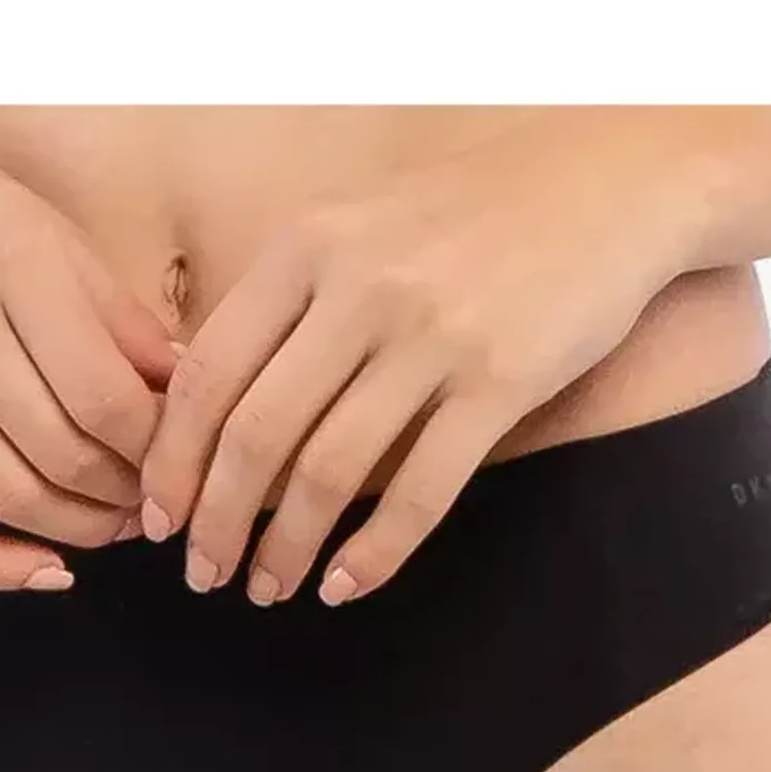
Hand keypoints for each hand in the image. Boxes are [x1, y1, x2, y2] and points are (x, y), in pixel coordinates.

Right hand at [0, 108, 179, 589]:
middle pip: (62, 454)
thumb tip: (194, 402)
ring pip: (5, 494)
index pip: (107, 398)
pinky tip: (46, 571)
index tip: (182, 462)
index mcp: (12, 263)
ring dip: (78, 530)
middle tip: (154, 500)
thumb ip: (122, 322)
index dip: (158, 453)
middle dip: (126, 496)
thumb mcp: (50, 236)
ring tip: (114, 525)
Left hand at [139, 119, 690, 603]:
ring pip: (331, 471)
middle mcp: (360, 288)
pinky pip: (421, 490)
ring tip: (268, 588)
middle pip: (256, 434)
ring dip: (287, 548)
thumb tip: (210, 404)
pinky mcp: (501, 382)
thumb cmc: (470, 213)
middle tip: (203, 574)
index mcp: (306, 246)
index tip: (158, 517)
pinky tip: (347, 585)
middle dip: (216, 521)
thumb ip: (287, 300)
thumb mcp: (358, 224)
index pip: (207, 373)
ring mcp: (433, 336)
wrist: (612, 182)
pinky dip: (375, 552)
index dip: (171, 460)